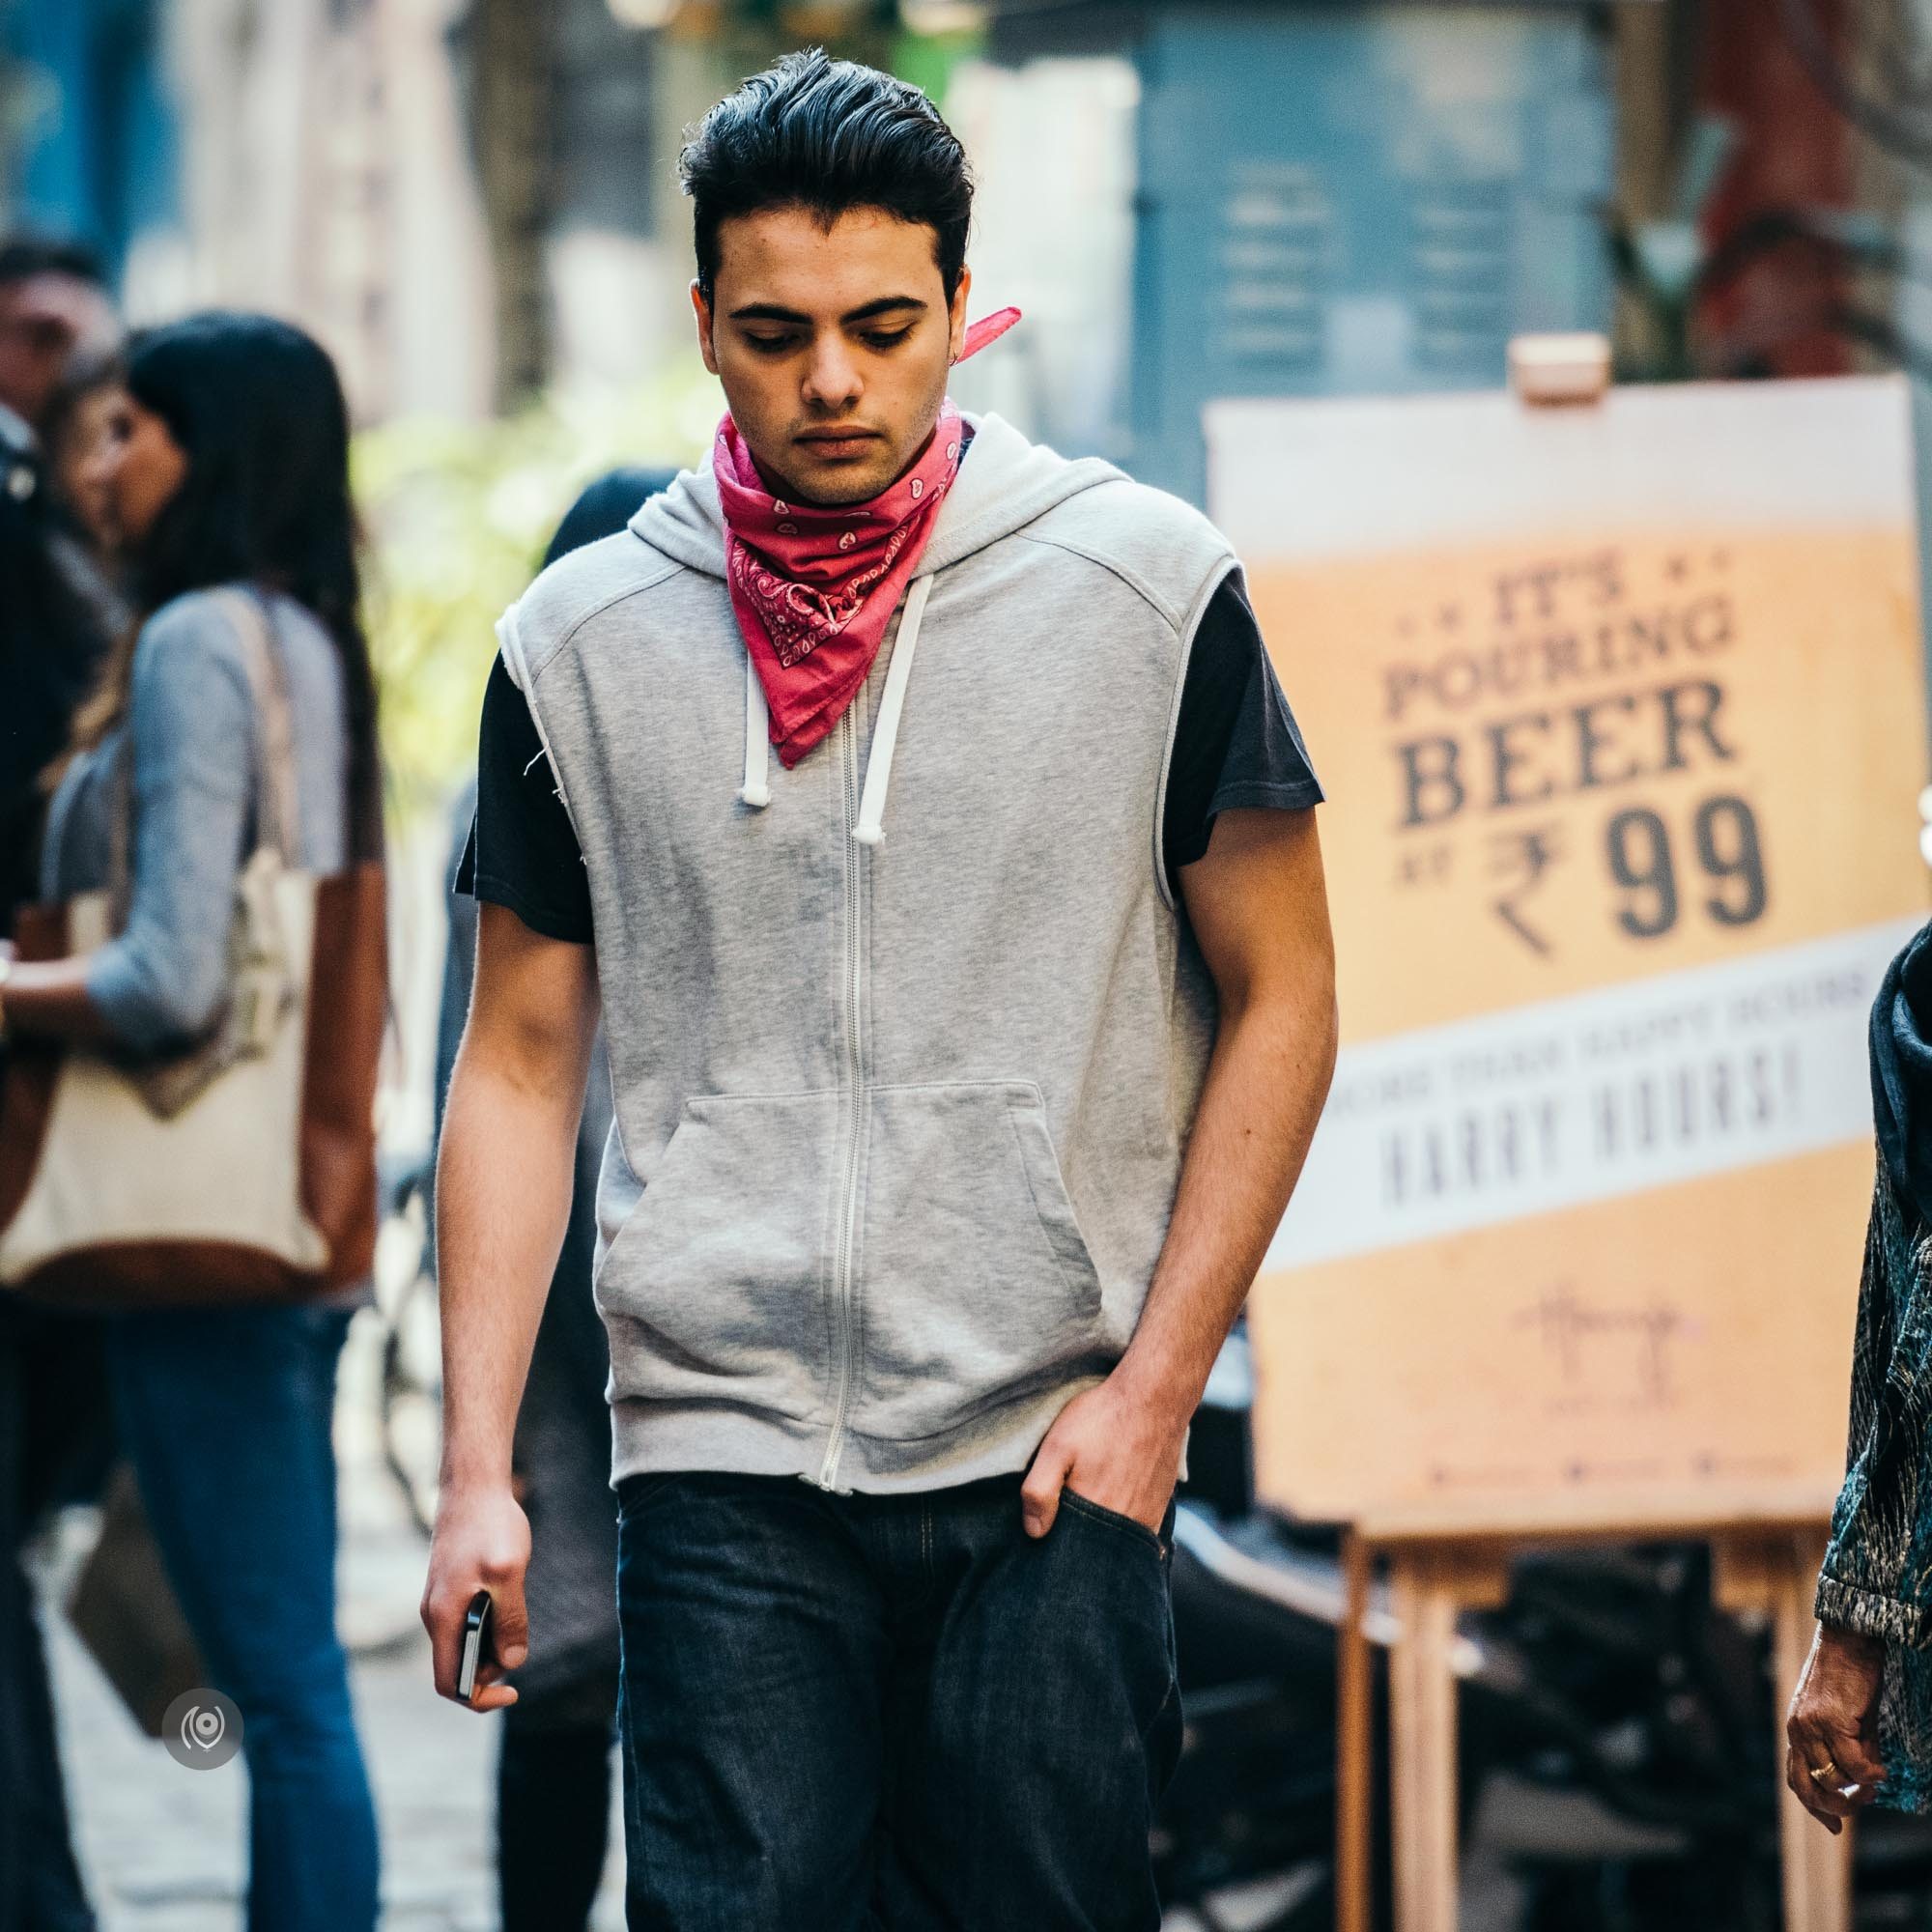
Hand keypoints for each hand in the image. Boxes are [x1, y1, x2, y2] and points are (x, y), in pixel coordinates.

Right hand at [420, 1482, 530, 1711]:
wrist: (473, 1484)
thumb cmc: (491, 1525)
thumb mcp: (510, 1574)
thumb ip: (510, 1620)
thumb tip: (511, 1663)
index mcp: (443, 1618)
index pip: (449, 1682)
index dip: (479, 1697)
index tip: (513, 1690)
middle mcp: (435, 1614)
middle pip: (457, 1666)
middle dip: (489, 1669)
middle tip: (519, 1645)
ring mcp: (440, 1600)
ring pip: (462, 1643)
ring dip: (490, 1645)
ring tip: (516, 1616)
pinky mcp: (449, 1586)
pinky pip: (465, 1622)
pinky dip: (487, 1625)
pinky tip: (508, 1600)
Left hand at [1020, 1369, 1188, 1538]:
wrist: (1155, 1399)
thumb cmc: (1102, 1419)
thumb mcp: (1058, 1446)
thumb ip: (1040, 1491)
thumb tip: (1034, 1532)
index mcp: (1095, 1512)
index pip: (1069, 1551)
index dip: (1054, 1548)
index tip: (1046, 1535)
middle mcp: (1125, 1524)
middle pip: (1094, 1551)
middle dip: (1078, 1545)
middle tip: (1066, 1520)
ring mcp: (1146, 1519)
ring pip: (1117, 1544)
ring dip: (1101, 1539)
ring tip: (1089, 1514)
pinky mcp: (1160, 1509)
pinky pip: (1139, 1535)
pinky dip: (1123, 1532)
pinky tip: (1111, 1513)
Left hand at [1786, 1623, 1886, 1832]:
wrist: (1848, 1640)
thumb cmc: (1848, 1677)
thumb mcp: (1845, 1718)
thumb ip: (1848, 1748)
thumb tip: (1864, 1783)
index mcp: (1796, 1729)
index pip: (1796, 1779)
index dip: (1815, 1808)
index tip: (1835, 1830)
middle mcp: (1797, 1729)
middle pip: (1808, 1787)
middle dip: (1836, 1807)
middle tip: (1860, 1805)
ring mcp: (1810, 1725)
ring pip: (1834, 1778)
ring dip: (1859, 1788)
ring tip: (1876, 1779)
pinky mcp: (1831, 1721)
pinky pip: (1854, 1764)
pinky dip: (1871, 1773)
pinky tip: (1881, 1768)